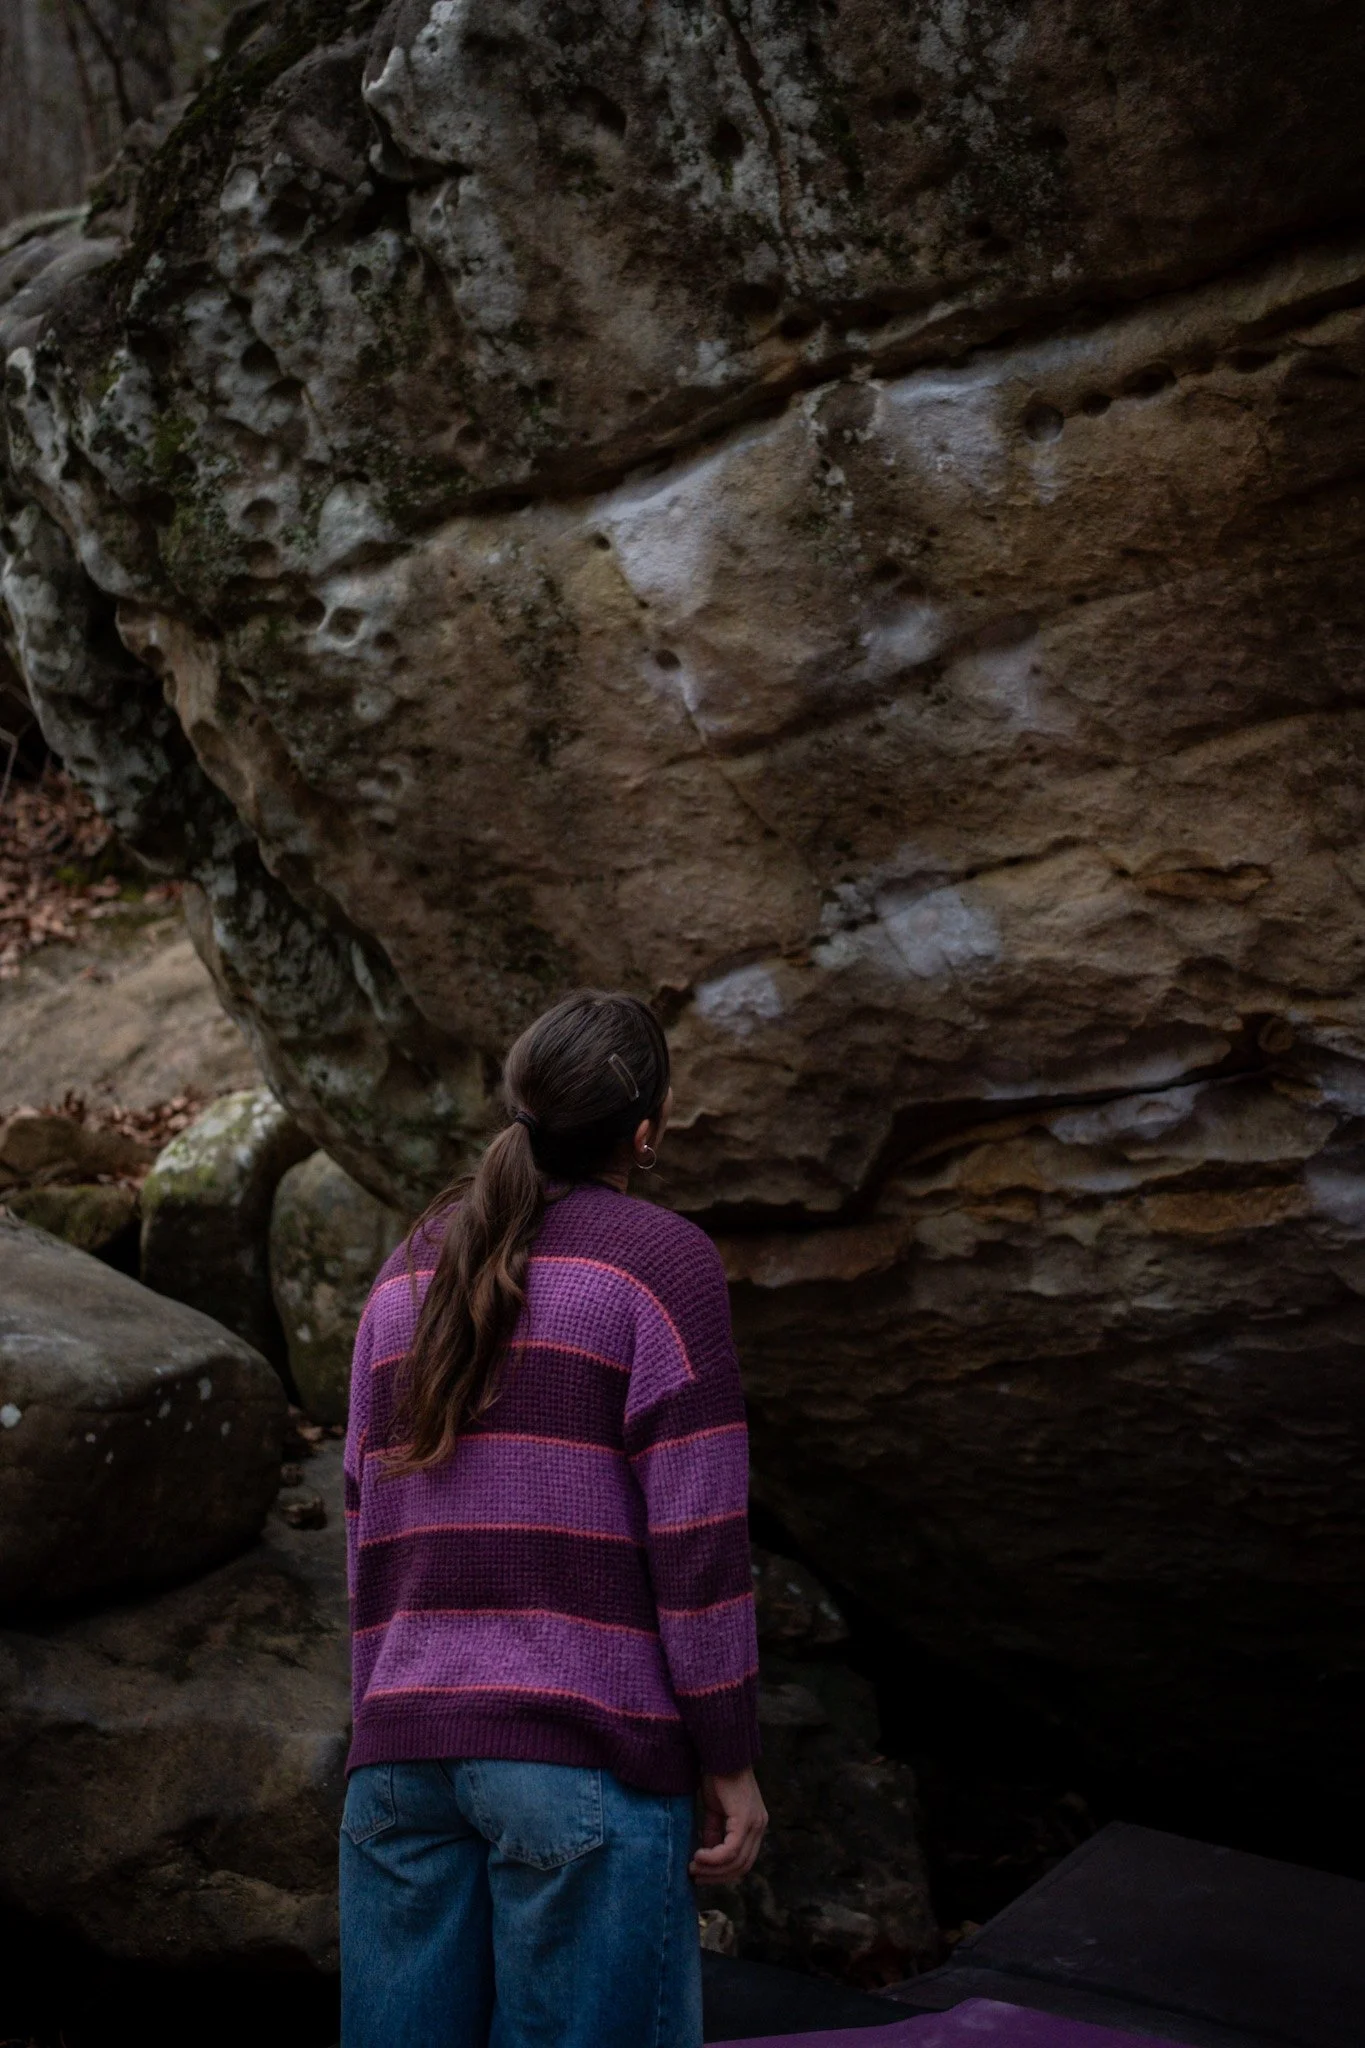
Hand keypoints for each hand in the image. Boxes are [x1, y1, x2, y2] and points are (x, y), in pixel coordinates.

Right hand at [689, 1767, 767, 1884]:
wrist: (721, 1753)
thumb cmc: (718, 1776)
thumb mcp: (715, 1810)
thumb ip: (714, 1832)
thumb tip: (707, 1856)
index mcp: (755, 1825)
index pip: (744, 1861)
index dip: (723, 1873)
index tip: (702, 1875)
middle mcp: (760, 1827)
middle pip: (742, 1867)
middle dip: (717, 1876)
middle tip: (695, 1876)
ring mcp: (755, 1824)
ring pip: (736, 1862)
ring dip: (712, 1870)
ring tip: (693, 1867)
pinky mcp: (745, 1820)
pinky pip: (731, 1850)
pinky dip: (713, 1858)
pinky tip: (698, 1855)